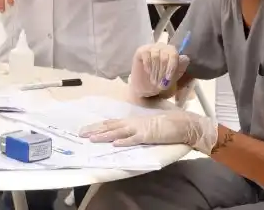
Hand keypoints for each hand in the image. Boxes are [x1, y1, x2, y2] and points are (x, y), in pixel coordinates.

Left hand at [80, 110, 216, 154]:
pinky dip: (124, 141)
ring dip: (104, 135)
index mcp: (132, 120)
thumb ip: (136, 129)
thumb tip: (125, 135)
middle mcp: (133, 122)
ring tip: (92, 139)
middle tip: (81, 134)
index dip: (98, 126)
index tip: (86, 129)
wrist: (182, 123)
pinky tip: (114, 144)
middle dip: (95, 130)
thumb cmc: (166, 124)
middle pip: (110, 126)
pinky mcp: (148, 135)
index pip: (112, 123)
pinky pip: (134, 139)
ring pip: (118, 132)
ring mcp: (140, 128)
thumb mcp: (147, 126)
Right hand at [129, 42, 189, 97]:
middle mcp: (163, 47)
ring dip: (155, 71)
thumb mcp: (173, 78)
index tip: (168, 79)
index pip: (174, 54)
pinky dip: (148, 66)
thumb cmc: (161, 82)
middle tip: (159, 84)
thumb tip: (186, 58)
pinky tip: (148, 72)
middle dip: (162, 72)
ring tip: (154, 80)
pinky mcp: (141, 50)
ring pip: (156, 56)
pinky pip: (146, 55)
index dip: (172, 67)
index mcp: (173, 53)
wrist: (145, 86)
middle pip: (165, 56)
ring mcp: (152, 48)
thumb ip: (180, 68)